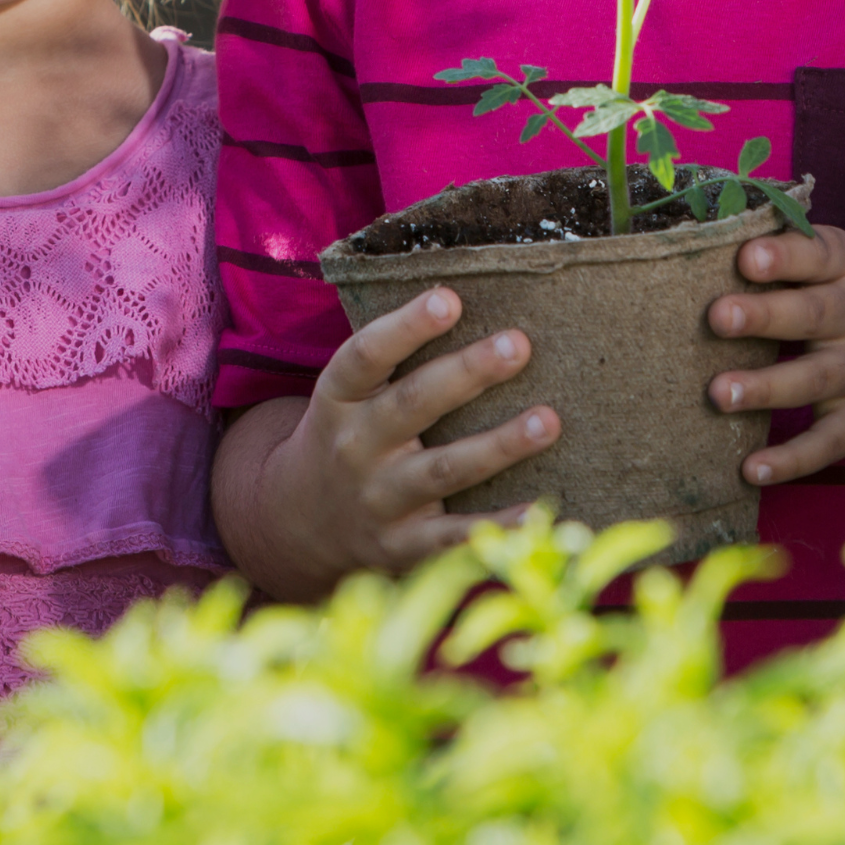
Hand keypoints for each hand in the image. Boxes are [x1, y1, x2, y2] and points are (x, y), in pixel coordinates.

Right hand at [235, 287, 556, 594]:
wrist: (296, 523)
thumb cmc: (347, 436)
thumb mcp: (346, 395)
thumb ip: (392, 358)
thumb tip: (464, 299)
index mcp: (338, 398)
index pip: (367, 355)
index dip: (406, 327)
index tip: (449, 300)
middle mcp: (355, 446)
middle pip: (413, 405)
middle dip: (468, 373)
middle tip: (518, 344)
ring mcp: (378, 499)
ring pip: (444, 470)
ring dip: (499, 445)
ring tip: (548, 420)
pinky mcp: (402, 546)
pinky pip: (454, 536)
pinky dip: (497, 527)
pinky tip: (538, 512)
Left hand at [707, 225, 844, 486]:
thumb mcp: (843, 264)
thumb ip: (790, 254)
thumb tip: (707, 244)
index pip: (819, 256)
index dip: (785, 256)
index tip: (747, 257)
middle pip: (813, 315)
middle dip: (765, 316)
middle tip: (717, 316)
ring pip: (815, 379)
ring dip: (767, 387)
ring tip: (721, 393)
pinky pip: (828, 442)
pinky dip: (793, 459)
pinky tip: (752, 469)